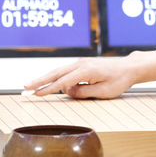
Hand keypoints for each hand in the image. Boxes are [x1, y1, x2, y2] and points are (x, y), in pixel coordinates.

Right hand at [23, 50, 155, 98]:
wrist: (129, 68)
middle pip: (56, 72)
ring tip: (33, 86)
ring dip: (46, 78)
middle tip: (26, 87)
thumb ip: (84, 92)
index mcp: (86, 71)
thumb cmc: (119, 80)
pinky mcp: (83, 64)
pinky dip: (57, 76)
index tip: (37, 94)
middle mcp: (81, 64)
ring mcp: (82, 63)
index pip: (63, 81)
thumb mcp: (103, 91)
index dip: (49, 88)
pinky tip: (50, 84)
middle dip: (40, 80)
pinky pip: (67, 71)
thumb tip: (68, 91)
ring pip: (60, 71)